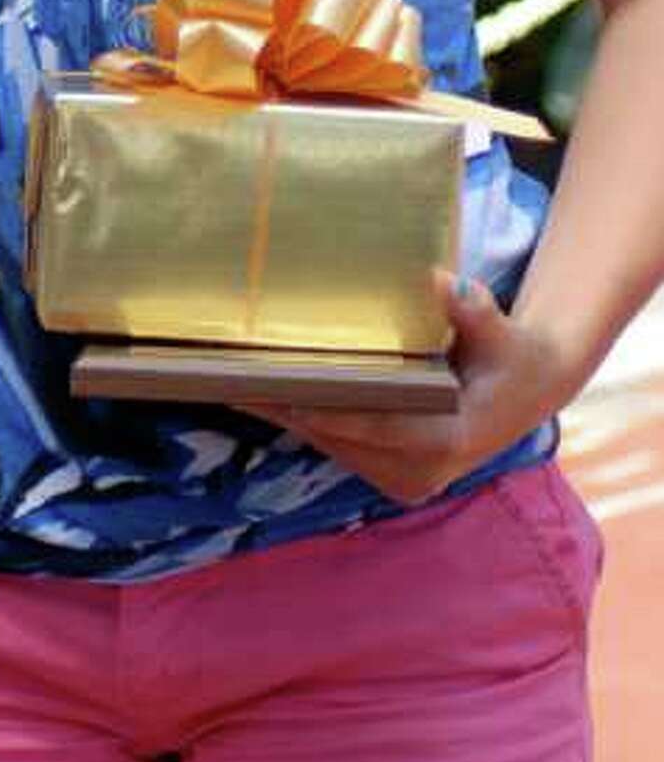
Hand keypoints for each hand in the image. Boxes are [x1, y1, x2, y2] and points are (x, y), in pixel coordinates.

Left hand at [243, 278, 570, 505]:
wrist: (527, 389)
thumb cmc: (511, 354)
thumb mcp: (501, 330)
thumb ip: (475, 310)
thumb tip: (444, 283)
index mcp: (451, 439)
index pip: (380, 427)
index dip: (331, 411)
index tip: (286, 394)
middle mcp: (423, 470)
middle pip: (345, 438)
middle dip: (291, 408)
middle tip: (234, 378)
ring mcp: (406, 478)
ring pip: (335, 445)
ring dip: (289, 415)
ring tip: (234, 382)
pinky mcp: (392, 472)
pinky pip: (340, 445)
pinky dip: (305, 419)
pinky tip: (264, 393)